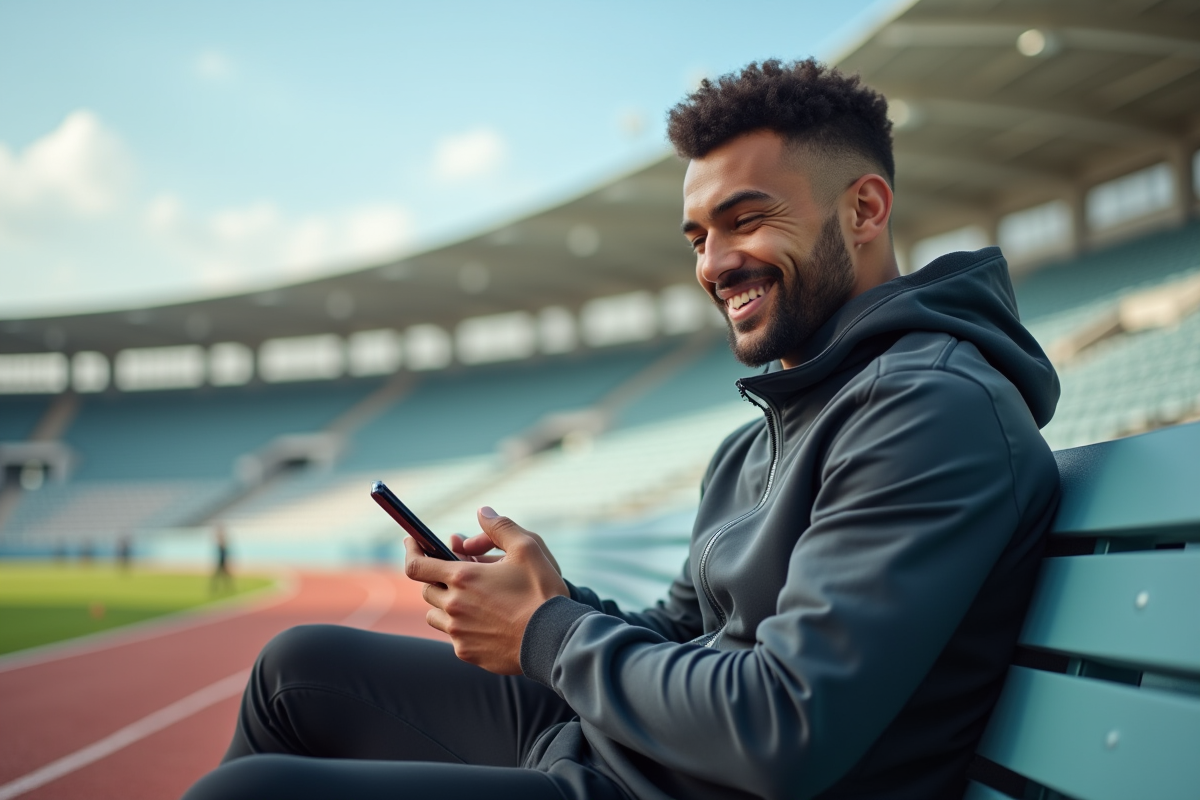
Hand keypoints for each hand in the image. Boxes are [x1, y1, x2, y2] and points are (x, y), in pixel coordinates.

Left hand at [404, 506, 567, 673]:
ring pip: (435, 615)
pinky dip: (461, 625)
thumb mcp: (527, 548)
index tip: (412, 542)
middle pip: (427, 589)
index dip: (411, 551)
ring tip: (470, 599)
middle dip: (438, 578)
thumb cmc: (542, 592)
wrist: (554, 640)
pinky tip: (484, 621)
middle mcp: (454, 606)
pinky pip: (453, 636)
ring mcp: (459, 632)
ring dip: (445, 603)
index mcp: (463, 578)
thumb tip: (483, 512)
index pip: (417, 565)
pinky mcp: (467, 652)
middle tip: (461, 573)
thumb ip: (500, 527)